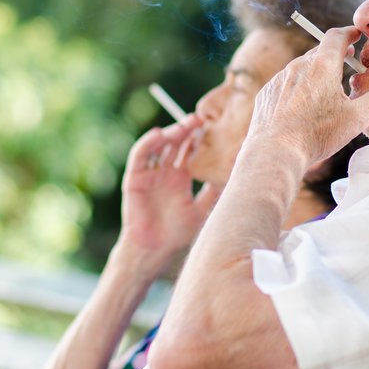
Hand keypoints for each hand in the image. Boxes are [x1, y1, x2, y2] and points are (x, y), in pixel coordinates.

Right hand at [118, 114, 219, 254]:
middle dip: (186, 130)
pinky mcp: (135, 178)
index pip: (189, 151)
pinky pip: (140, 156)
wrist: (154, 250)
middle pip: (175, 144)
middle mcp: (165, 173)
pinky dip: (148, 143)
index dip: (198, 138)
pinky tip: (159, 134)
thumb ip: (214, 192)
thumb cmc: (178, 234)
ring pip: (159, 146)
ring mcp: (150, 174)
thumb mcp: (203, 209)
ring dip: (170, 133)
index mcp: (180, 178)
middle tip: (201, 118)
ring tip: (184, 125)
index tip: (212, 126)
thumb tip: (233, 174)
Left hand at [247, 26, 368, 165]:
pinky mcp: (266, 93)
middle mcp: (297, 66)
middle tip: (346, 59)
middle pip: (318, 51)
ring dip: (314, 70)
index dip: (348, 32)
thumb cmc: (317, 135)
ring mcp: (279, 79)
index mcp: (321, 66)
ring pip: (300, 67)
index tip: (356, 34)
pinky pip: (284, 83)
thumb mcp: (357, 117)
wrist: (275, 152)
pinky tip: (302, 104)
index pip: (336, 36)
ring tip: (326, 85)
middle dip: (334, 53)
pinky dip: (296, 87)